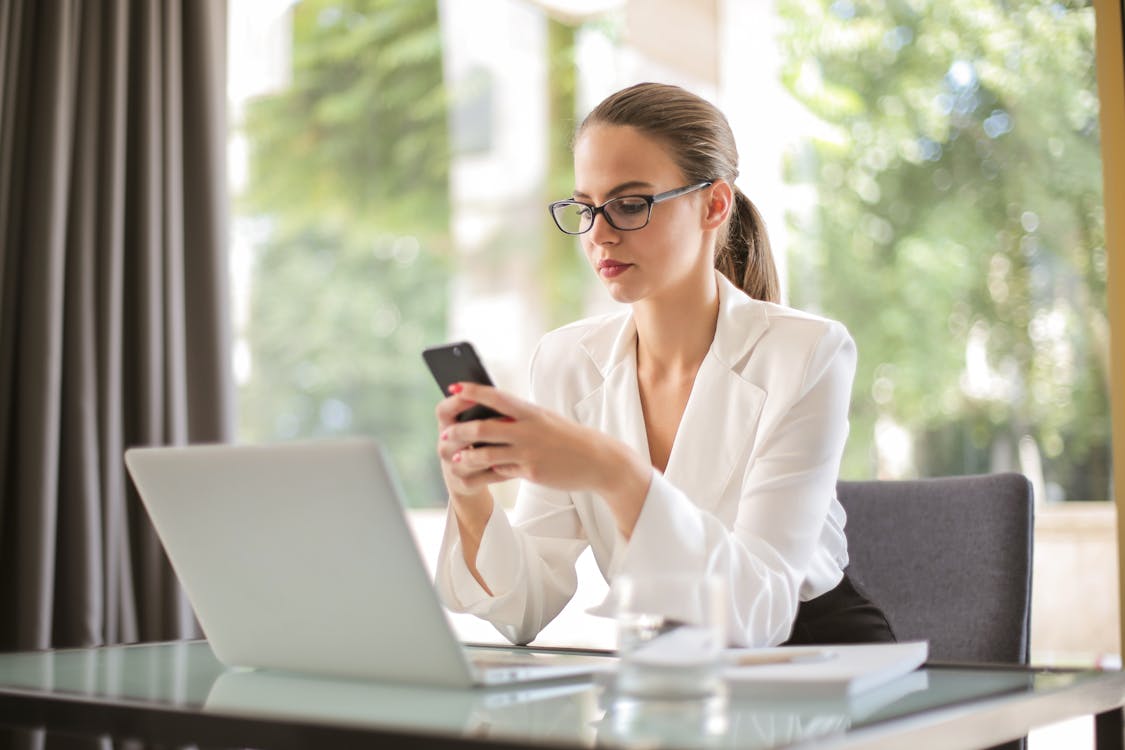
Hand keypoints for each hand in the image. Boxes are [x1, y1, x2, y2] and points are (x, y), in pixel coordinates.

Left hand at [438, 382, 652, 535]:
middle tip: (444, 435)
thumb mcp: (545, 420)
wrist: (598, 460)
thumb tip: (491, 418)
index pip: (496, 396)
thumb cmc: (568, 437)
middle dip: (459, 431)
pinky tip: (477, 471)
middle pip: (483, 427)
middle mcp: (528, 429)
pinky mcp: (531, 472)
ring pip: (486, 452)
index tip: (453, 387)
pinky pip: (501, 470)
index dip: (472, 391)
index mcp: (531, 411)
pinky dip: (487, 470)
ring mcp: (529, 451)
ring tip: (455, 458)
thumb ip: (520, 418)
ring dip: (466, 455)